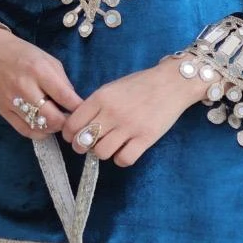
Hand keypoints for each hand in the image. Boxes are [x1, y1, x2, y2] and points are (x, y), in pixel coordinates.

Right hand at [0, 25, 82, 138]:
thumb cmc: (24, 54)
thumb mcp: (49, 60)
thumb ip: (63, 82)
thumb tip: (74, 103)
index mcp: (39, 71)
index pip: (65, 97)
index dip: (79, 108)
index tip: (85, 112)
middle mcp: (25, 87)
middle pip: (53, 118)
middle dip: (67, 122)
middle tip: (71, 120)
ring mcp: (12, 101)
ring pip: (40, 127)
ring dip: (53, 128)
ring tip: (58, 121)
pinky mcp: (3, 111)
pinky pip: (25, 130)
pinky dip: (39, 133)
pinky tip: (44, 127)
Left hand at [67, 59, 197, 167]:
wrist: (172, 83)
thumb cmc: (141, 84)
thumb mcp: (112, 88)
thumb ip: (95, 104)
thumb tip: (77, 124)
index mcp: (101, 98)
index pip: (73, 124)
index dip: (70, 134)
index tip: (74, 136)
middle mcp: (112, 113)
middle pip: (83, 141)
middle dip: (83, 146)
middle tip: (90, 144)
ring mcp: (129, 126)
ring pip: (101, 153)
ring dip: (103, 152)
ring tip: (110, 146)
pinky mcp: (146, 138)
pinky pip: (124, 159)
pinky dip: (121, 159)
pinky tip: (125, 151)